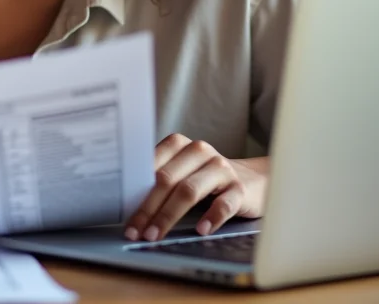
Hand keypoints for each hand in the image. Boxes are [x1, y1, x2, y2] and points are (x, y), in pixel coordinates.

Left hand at [125, 133, 267, 241]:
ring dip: (169, 215)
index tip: (124, 215)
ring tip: (155, 234)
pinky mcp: (240, 188)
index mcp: (179, 144)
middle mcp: (199, 151)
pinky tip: (201, 230)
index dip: (135, 191)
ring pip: (189, 190)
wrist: (253, 179)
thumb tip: (127, 203)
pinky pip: (224, 203)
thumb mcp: (182, 172)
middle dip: (148, 208)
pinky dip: (211, 217)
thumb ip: (160, 179)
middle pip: (167, 180)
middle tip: (136, 231)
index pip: (152, 166)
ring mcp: (221, 168)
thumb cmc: (205, 178)